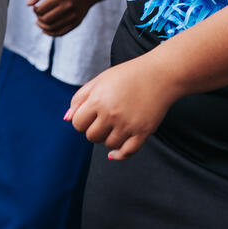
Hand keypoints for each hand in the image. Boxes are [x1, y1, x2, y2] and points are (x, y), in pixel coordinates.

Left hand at [30, 0, 91, 37]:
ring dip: (42, 27)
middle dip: (38, 19)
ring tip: (39, 22)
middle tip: (38, 16)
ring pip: (52, 28)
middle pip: (46, 19)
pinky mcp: (76, 23)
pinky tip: (45, 30)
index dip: (35, 10)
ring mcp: (73, 16)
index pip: (41, 9)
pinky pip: (60, 33)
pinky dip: (50, 34)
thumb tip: (28, 5)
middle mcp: (67, 6)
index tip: (35, 8)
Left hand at [66, 55, 180, 160]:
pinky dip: (119, 155)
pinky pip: (126, 153)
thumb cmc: (128, 75)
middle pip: (91, 137)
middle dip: (94, 130)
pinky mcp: (143, 132)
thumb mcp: (100, 80)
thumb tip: (66, 118)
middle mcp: (112, 114)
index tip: (90, 115)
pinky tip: (115, 152)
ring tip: (117, 125)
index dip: (82, 120)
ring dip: (109, 138)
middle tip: (105, 119)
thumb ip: (80, 98)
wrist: (161, 74)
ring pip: (108, 145)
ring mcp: (128, 125)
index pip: (78, 123)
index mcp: (98, 100)